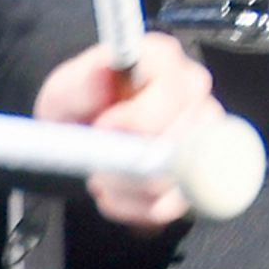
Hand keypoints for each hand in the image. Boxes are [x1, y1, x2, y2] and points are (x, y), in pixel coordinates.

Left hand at [31, 32, 213, 229]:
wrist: (82, 129)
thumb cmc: (78, 103)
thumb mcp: (64, 89)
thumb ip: (81, 82)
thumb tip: (102, 66)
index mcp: (165, 61)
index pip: (171, 98)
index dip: (135, 122)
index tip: (103, 126)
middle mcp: (193, 90)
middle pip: (181, 144)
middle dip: (129, 163)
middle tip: (100, 158)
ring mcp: (203, 129)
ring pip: (179, 178)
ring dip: (131, 187)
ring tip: (107, 175)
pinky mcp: (200, 167)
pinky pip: (175, 203)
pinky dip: (138, 207)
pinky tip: (120, 190)